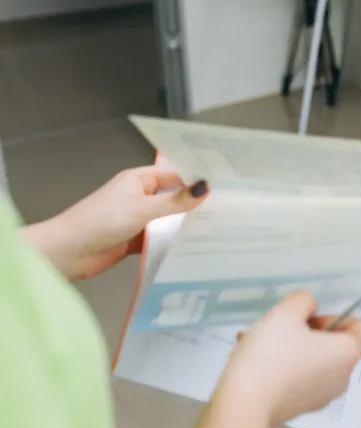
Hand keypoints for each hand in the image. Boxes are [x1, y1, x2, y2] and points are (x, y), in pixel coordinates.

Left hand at [25, 166, 208, 279]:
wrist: (67, 252)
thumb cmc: (99, 221)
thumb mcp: (142, 208)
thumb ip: (175, 201)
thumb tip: (205, 187)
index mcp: (138, 180)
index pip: (174, 175)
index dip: (195, 180)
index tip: (223, 187)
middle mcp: (139, 197)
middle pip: (172, 198)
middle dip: (193, 205)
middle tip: (226, 211)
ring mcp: (136, 220)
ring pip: (167, 221)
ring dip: (183, 227)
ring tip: (216, 231)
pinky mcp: (134, 241)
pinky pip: (158, 240)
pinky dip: (171, 244)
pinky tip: (191, 249)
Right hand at [216, 291, 360, 427]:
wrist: (243, 407)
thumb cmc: (271, 356)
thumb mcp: (286, 313)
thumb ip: (303, 300)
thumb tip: (308, 307)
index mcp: (347, 353)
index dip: (340, 316)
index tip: (312, 318)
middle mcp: (342, 377)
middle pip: (335, 344)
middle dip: (308, 331)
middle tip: (281, 327)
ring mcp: (322, 397)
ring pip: (312, 360)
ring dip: (290, 347)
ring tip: (258, 341)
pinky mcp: (300, 408)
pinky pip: (298, 379)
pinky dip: (282, 367)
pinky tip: (255, 361)